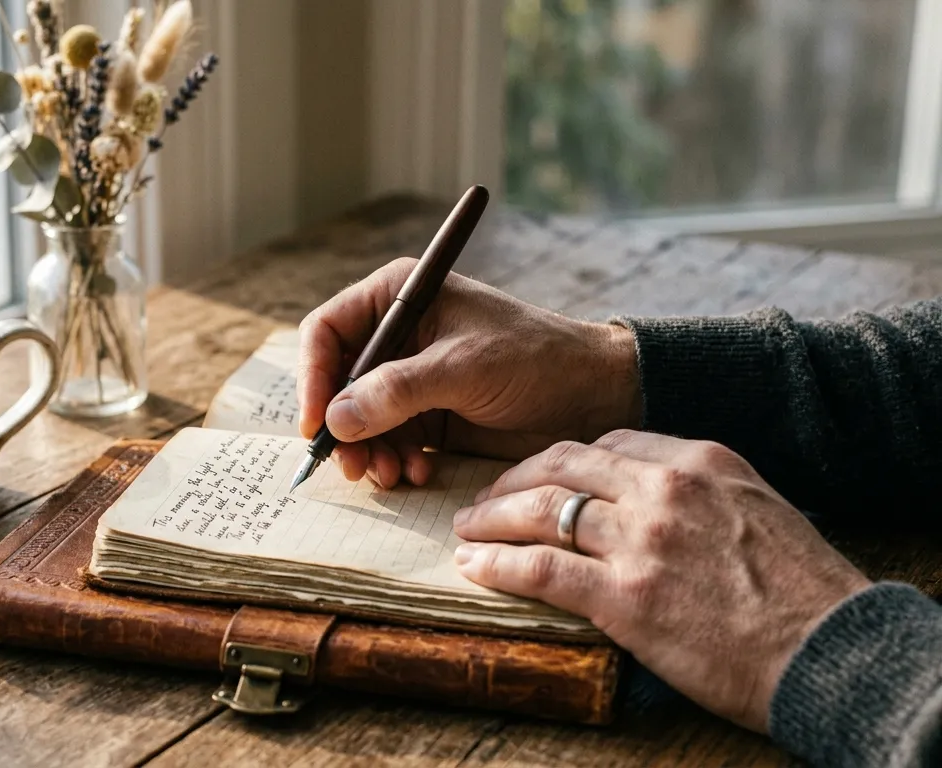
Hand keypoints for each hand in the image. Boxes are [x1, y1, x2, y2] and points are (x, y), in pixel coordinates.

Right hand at [298, 258, 640, 486]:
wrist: (595, 396)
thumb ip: (398, 391)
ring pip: (358, 418)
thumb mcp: (464, 368)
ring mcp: (410, 377)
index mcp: (400, 296)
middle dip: (341, 426)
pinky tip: (416, 472)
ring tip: (390, 475)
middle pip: (337, 381)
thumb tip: (335, 419)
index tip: (316, 423)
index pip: (328, 331)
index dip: (314, 376)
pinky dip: (393, 459)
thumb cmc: (536, 359)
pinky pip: (388, 439)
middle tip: (353, 466)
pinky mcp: (427, 413)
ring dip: (367, 450)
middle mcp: (397, 334)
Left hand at [451, 430, 870, 730]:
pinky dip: (497, 564)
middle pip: (561, 465)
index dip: (560, 460)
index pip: (607, 441)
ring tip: (467, 529)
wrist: (830, 649)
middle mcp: (664, 488)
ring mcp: (641, 540)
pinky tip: (474, 566)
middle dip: (512, 480)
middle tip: (484, 497)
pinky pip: (539, 568)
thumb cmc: (802, 589)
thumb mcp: (757, 509)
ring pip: (541, 511)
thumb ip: (699, 493)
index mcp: (700, 459)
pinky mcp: (623, 596)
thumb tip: (647, 500)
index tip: (538, 477)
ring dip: (492, 519)